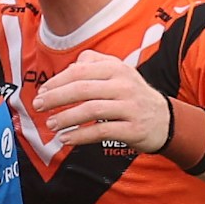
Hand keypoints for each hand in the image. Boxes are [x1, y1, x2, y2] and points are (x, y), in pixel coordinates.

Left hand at [32, 49, 169, 151]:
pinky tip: (66, 139)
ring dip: (66, 118)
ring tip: (50, 124)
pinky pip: (102, 131)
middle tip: (38, 106)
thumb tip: (68, 69)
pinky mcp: (134, 128)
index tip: (41, 91)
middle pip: (82, 89)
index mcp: (116, 68)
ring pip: (91, 110)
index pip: (80, 71)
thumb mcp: (117, 72)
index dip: (57, 81)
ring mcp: (130, 107)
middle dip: (56, 97)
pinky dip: (80, 135)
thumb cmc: (132, 95)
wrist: (166, 119)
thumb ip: (93, 64)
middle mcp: (124, 85)